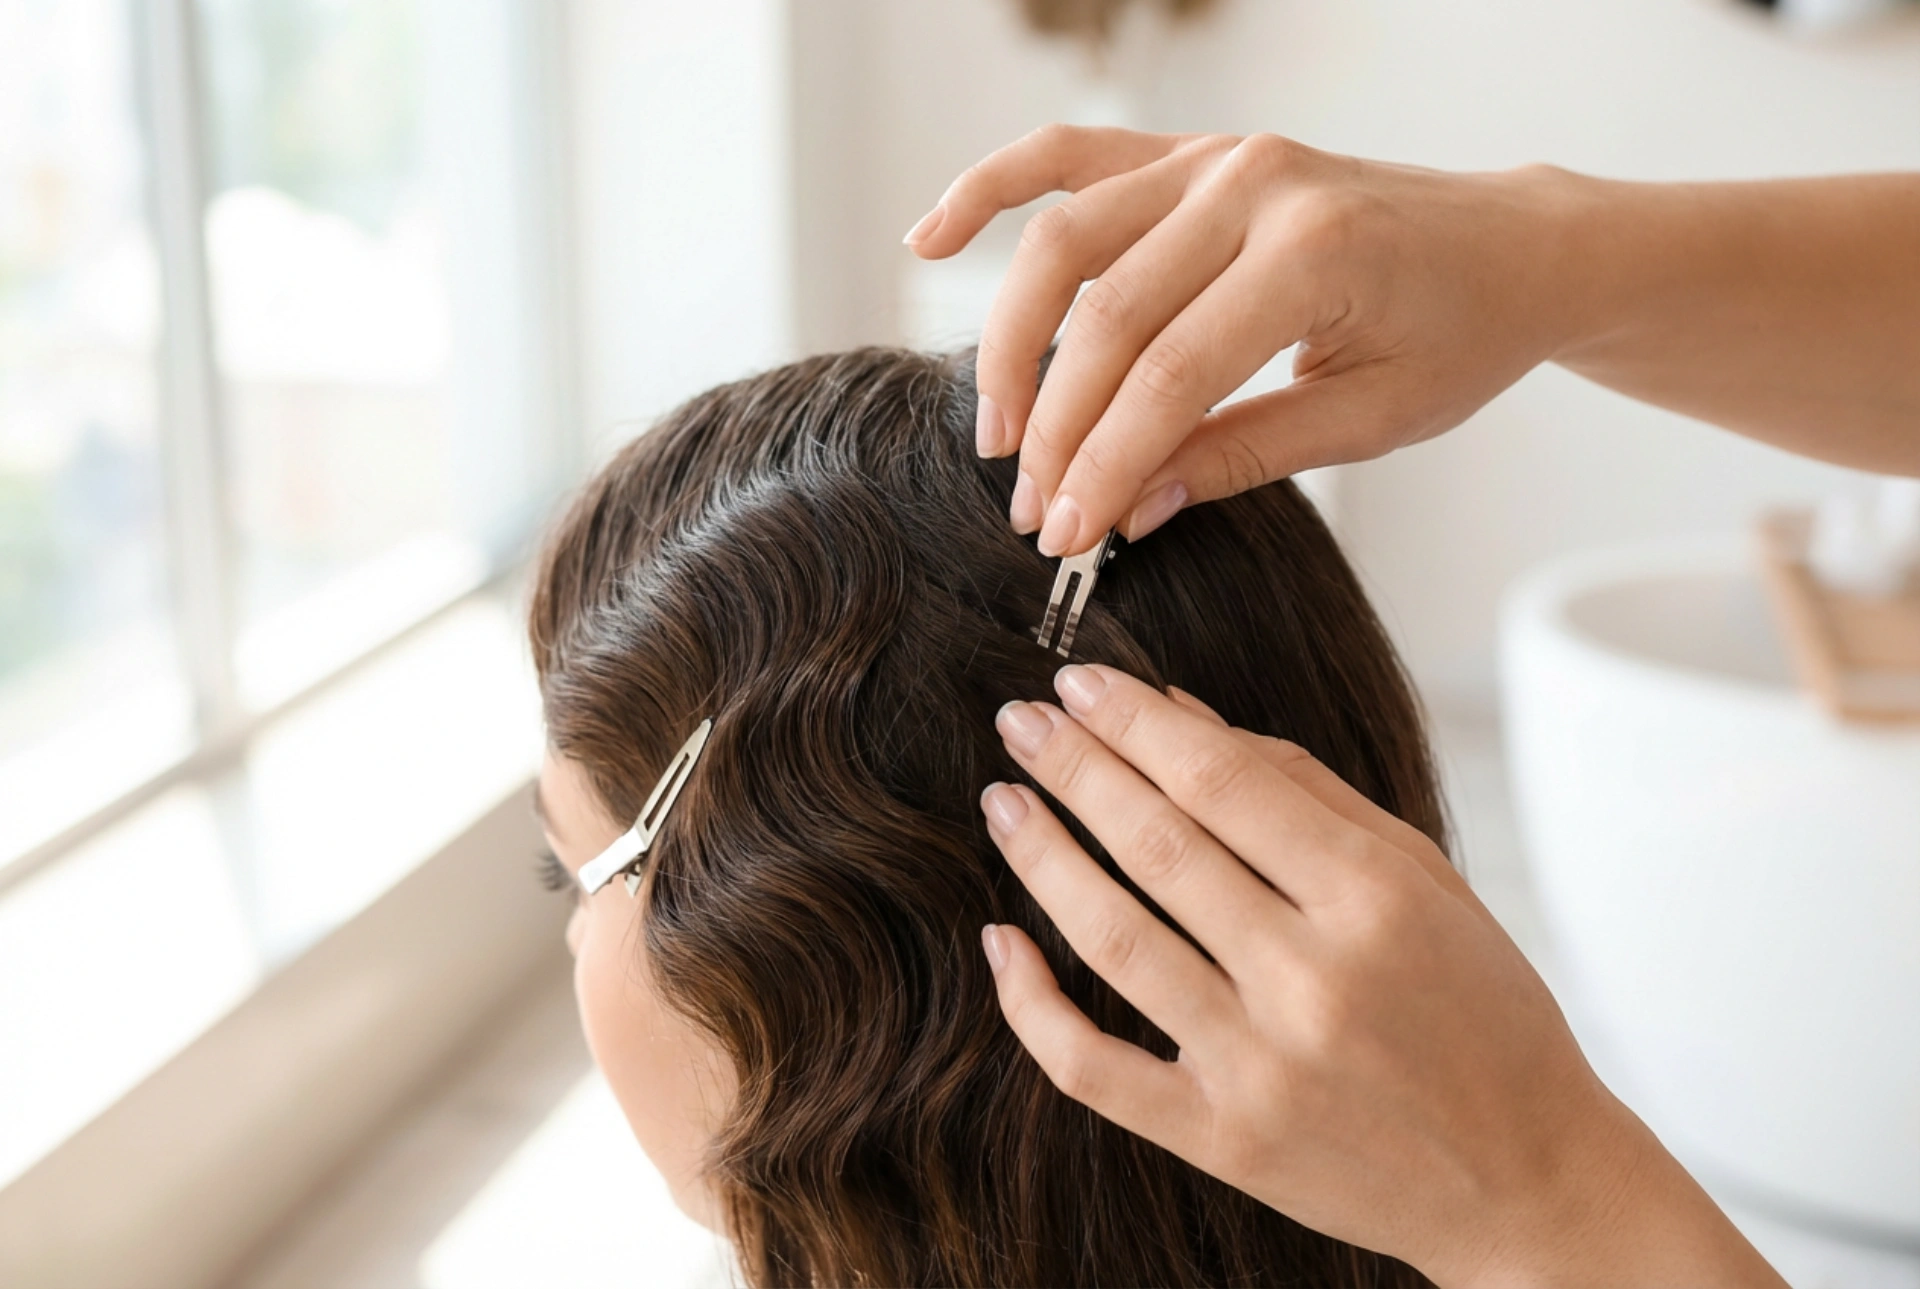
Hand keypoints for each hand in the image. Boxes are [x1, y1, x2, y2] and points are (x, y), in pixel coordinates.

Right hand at [905, 126, 1584, 555]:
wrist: (1510, 246)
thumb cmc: (1456, 336)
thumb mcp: (1372, 422)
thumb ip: (1244, 456)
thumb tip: (1131, 509)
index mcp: (1315, 254)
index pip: (1172, 377)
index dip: (1106, 465)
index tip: (1067, 537)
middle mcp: (1254, 186)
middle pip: (1106, 316)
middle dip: (1056, 429)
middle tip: (1031, 512)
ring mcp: (1215, 158)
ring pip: (1065, 240)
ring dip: (1012, 341)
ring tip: (997, 432)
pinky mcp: (1190, 154)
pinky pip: (1069, 157)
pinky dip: (992, 190)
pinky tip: (930, 238)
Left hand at [977, 665, 1784, 1287]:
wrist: (1528, 1180)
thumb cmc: (1483, 1013)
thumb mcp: (1425, 880)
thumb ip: (1306, 791)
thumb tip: (1184, 713)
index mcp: (1375, 900)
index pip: (1223, 781)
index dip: (1136, 722)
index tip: (1080, 682)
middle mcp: (1314, 980)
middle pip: (1158, 846)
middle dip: (1076, 769)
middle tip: (1021, 719)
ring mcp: (1261, 1067)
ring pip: (1115, 939)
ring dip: (1044, 858)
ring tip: (1004, 802)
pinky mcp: (1223, 1141)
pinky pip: (1095, 1069)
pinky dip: (1033, 1005)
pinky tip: (1000, 942)